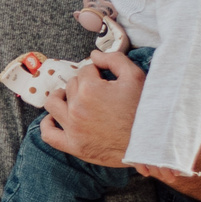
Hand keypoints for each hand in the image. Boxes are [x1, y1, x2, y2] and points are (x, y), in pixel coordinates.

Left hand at [40, 49, 140, 166]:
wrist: (152, 143)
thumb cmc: (146, 110)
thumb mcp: (136, 77)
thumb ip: (114, 59)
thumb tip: (94, 55)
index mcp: (90, 89)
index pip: (85, 71)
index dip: (97, 72)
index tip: (105, 79)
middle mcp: (77, 108)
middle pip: (71, 86)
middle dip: (83, 84)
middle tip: (98, 91)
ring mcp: (73, 128)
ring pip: (53, 104)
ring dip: (60, 97)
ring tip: (70, 97)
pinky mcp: (74, 146)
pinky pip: (48, 134)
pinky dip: (47, 124)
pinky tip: (54, 118)